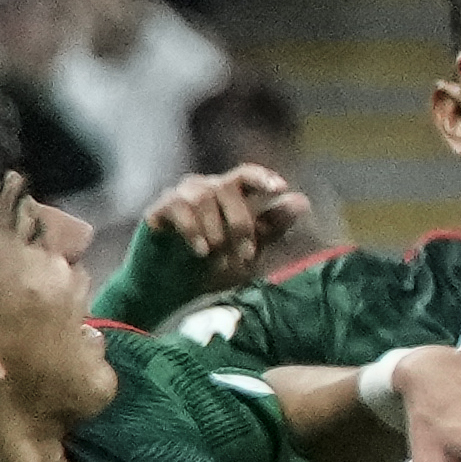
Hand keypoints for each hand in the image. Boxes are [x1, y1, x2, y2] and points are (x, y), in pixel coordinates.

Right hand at [144, 166, 310, 290]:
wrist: (174, 287)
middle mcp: (205, 187)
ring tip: (216, 254)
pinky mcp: (158, 209)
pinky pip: (179, 207)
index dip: (262, 177)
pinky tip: (201, 251)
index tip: (280, 188)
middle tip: (245, 254)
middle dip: (240, 223)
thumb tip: (302, 201)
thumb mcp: (250, 248)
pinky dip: (193, 230)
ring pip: (203, 196)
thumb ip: (272, 225)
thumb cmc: (215, 263)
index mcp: (229, 193)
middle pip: (227, 187)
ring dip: (216, 229)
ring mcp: (180, 195)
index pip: (247, 174)